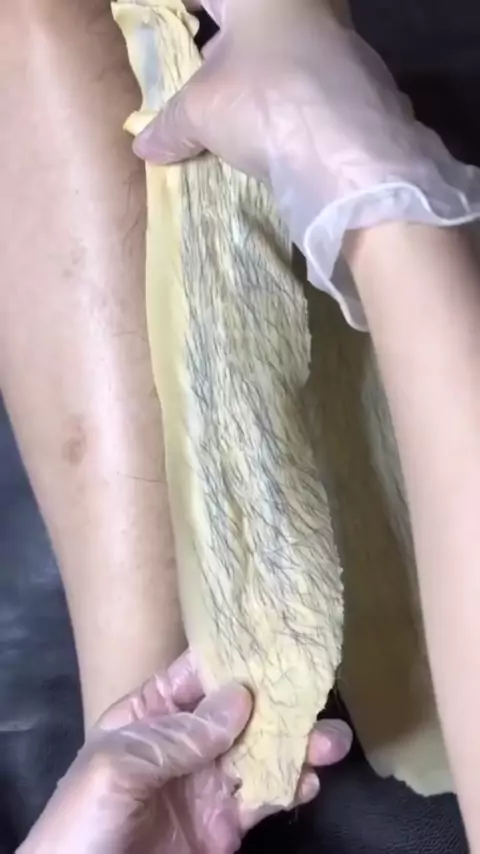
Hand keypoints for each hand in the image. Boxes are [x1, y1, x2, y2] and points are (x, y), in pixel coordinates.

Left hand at [19, 650, 351, 853]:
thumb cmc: (84, 821)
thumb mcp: (116, 767)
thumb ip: (177, 734)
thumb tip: (240, 696)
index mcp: (150, 714)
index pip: (198, 675)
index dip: (236, 656)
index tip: (280, 640)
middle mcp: (184, 743)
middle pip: (240, 712)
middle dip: (280, 701)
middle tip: (320, 692)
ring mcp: (206, 785)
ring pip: (260, 752)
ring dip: (297, 743)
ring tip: (332, 741)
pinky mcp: (223, 827)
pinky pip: (262, 798)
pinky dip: (291, 786)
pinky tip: (311, 778)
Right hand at [134, 0, 479, 330]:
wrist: (351, 153)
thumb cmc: (265, 102)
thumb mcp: (202, 112)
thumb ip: (171, 124)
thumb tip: (144, 145)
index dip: (188, 10)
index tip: (177, 21)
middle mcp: (306, 6)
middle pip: (256, 18)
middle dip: (227, 44)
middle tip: (204, 72)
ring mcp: (341, 43)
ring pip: (288, 50)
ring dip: (260, 77)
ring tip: (236, 113)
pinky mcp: (364, 85)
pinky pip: (314, 86)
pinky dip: (291, 104)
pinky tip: (277, 135)